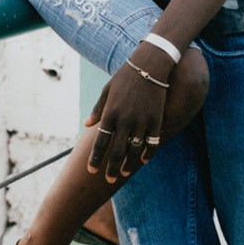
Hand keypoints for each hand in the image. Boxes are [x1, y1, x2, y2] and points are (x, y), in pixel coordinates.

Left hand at [83, 61, 167, 181]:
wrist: (150, 65)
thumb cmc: (125, 76)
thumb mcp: (107, 90)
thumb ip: (98, 109)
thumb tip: (86, 125)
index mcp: (110, 113)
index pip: (100, 142)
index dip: (95, 158)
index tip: (91, 170)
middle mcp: (125, 119)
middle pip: (117, 151)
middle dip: (111, 168)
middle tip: (108, 180)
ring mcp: (142, 120)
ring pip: (134, 150)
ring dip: (128, 164)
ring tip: (123, 173)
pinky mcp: (157, 119)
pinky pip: (152, 142)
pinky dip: (148, 153)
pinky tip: (143, 160)